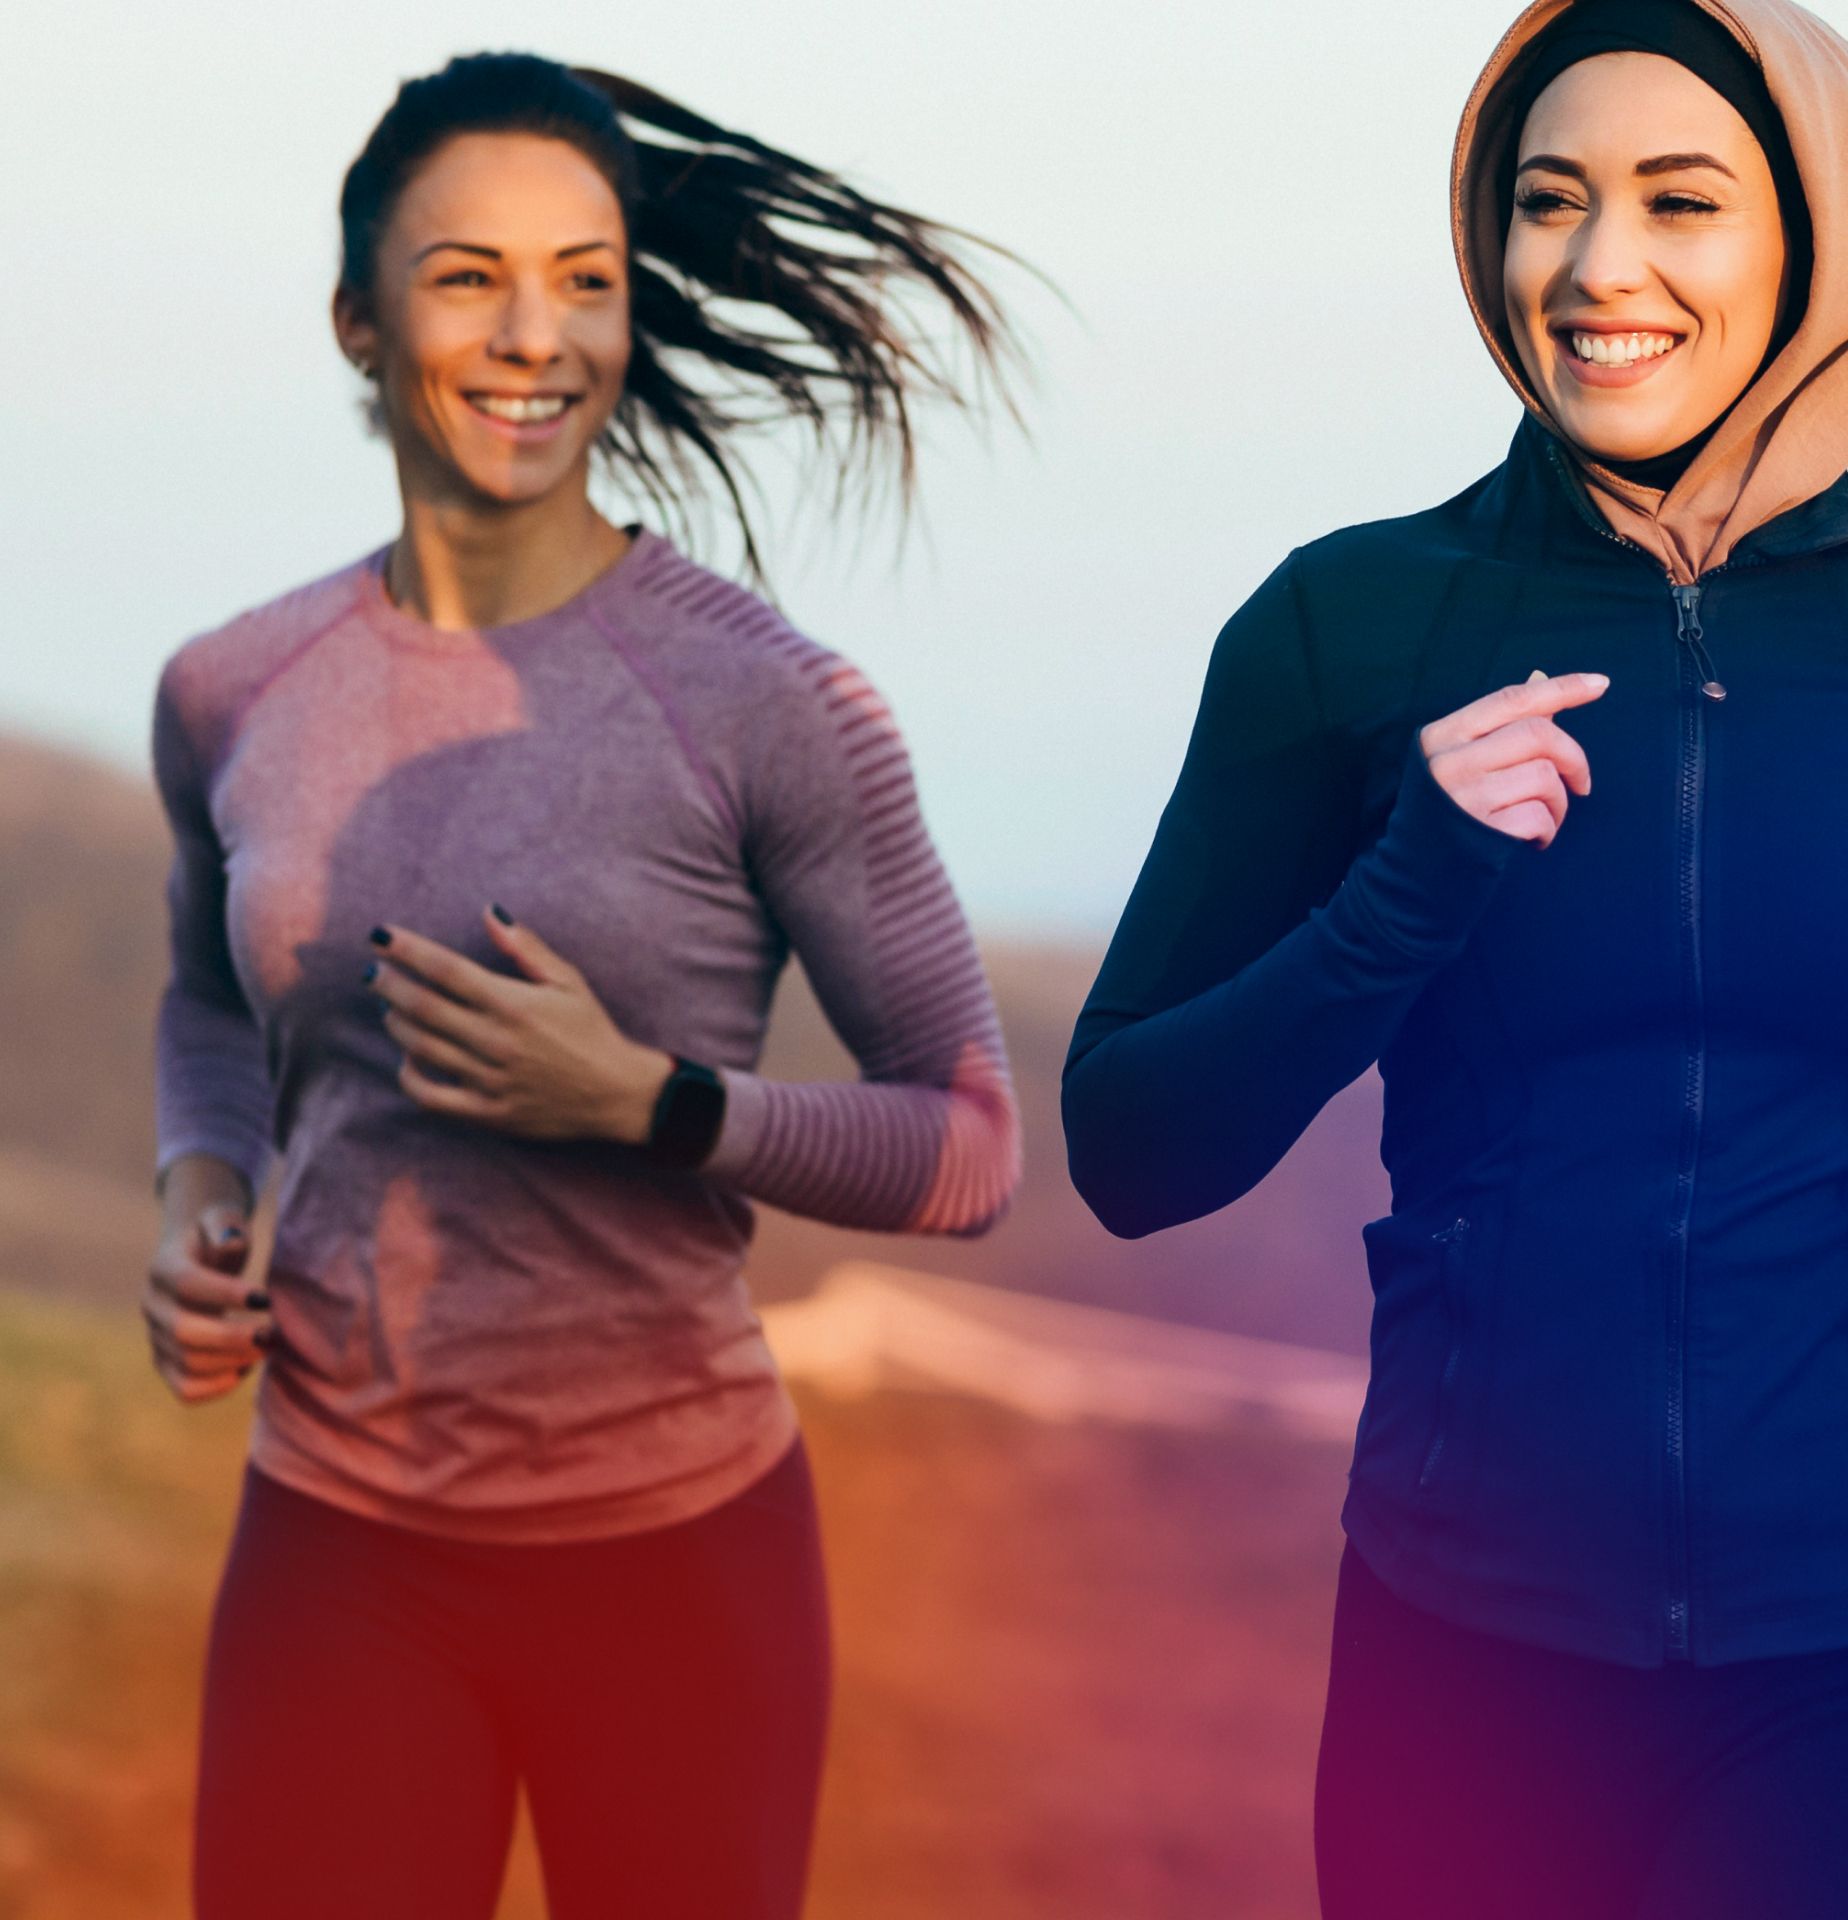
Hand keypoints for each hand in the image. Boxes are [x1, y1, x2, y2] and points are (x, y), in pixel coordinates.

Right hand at [143, 1203, 271, 1404]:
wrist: (198, 1258)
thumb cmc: (219, 1239)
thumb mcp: (222, 1218)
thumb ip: (225, 1224)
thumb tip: (231, 1241)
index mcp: (164, 1267)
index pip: (187, 1284)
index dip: (226, 1294)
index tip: (266, 1298)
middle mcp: (153, 1305)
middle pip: (182, 1331)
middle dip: (232, 1337)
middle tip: (273, 1333)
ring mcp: (156, 1338)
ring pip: (186, 1363)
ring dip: (232, 1361)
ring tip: (268, 1347)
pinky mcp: (166, 1363)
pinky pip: (185, 1389)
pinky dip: (218, 1386)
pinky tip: (246, 1367)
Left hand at [363, 906, 675, 1144]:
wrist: (618, 1094)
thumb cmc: (592, 1030)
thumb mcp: (569, 981)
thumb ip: (525, 948)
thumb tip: (488, 912)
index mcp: (514, 1003)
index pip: (445, 969)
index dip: (407, 950)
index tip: (380, 936)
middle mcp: (496, 1040)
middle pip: (422, 1006)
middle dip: (389, 984)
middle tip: (374, 972)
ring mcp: (488, 1079)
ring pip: (420, 1047)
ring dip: (396, 1022)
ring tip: (390, 1007)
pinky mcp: (487, 1113)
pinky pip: (431, 1097)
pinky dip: (409, 1077)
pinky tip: (407, 1059)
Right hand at [1420, 668, 1608, 848]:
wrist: (1414, 875)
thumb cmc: (1447, 812)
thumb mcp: (1461, 762)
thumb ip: (1500, 726)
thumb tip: (1540, 679)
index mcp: (1443, 737)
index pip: (1511, 701)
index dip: (1560, 688)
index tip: (1599, 684)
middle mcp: (1448, 762)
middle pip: (1538, 734)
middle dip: (1574, 758)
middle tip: (1581, 783)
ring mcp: (1462, 798)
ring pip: (1545, 776)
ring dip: (1559, 802)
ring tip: (1543, 819)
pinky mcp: (1479, 833)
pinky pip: (1539, 816)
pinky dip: (1547, 830)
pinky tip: (1532, 840)